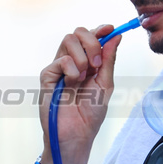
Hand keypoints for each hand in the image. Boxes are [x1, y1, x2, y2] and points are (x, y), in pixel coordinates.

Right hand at [38, 24, 122, 163]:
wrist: (76, 135)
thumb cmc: (90, 114)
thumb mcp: (105, 85)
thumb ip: (108, 60)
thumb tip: (115, 36)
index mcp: (87, 62)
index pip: (90, 37)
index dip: (100, 29)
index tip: (110, 28)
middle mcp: (72, 61)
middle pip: (78, 32)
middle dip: (92, 42)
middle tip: (97, 65)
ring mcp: (58, 68)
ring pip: (68, 40)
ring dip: (82, 57)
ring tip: (84, 77)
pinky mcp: (47, 76)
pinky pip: (60, 60)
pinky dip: (72, 70)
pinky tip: (72, 84)